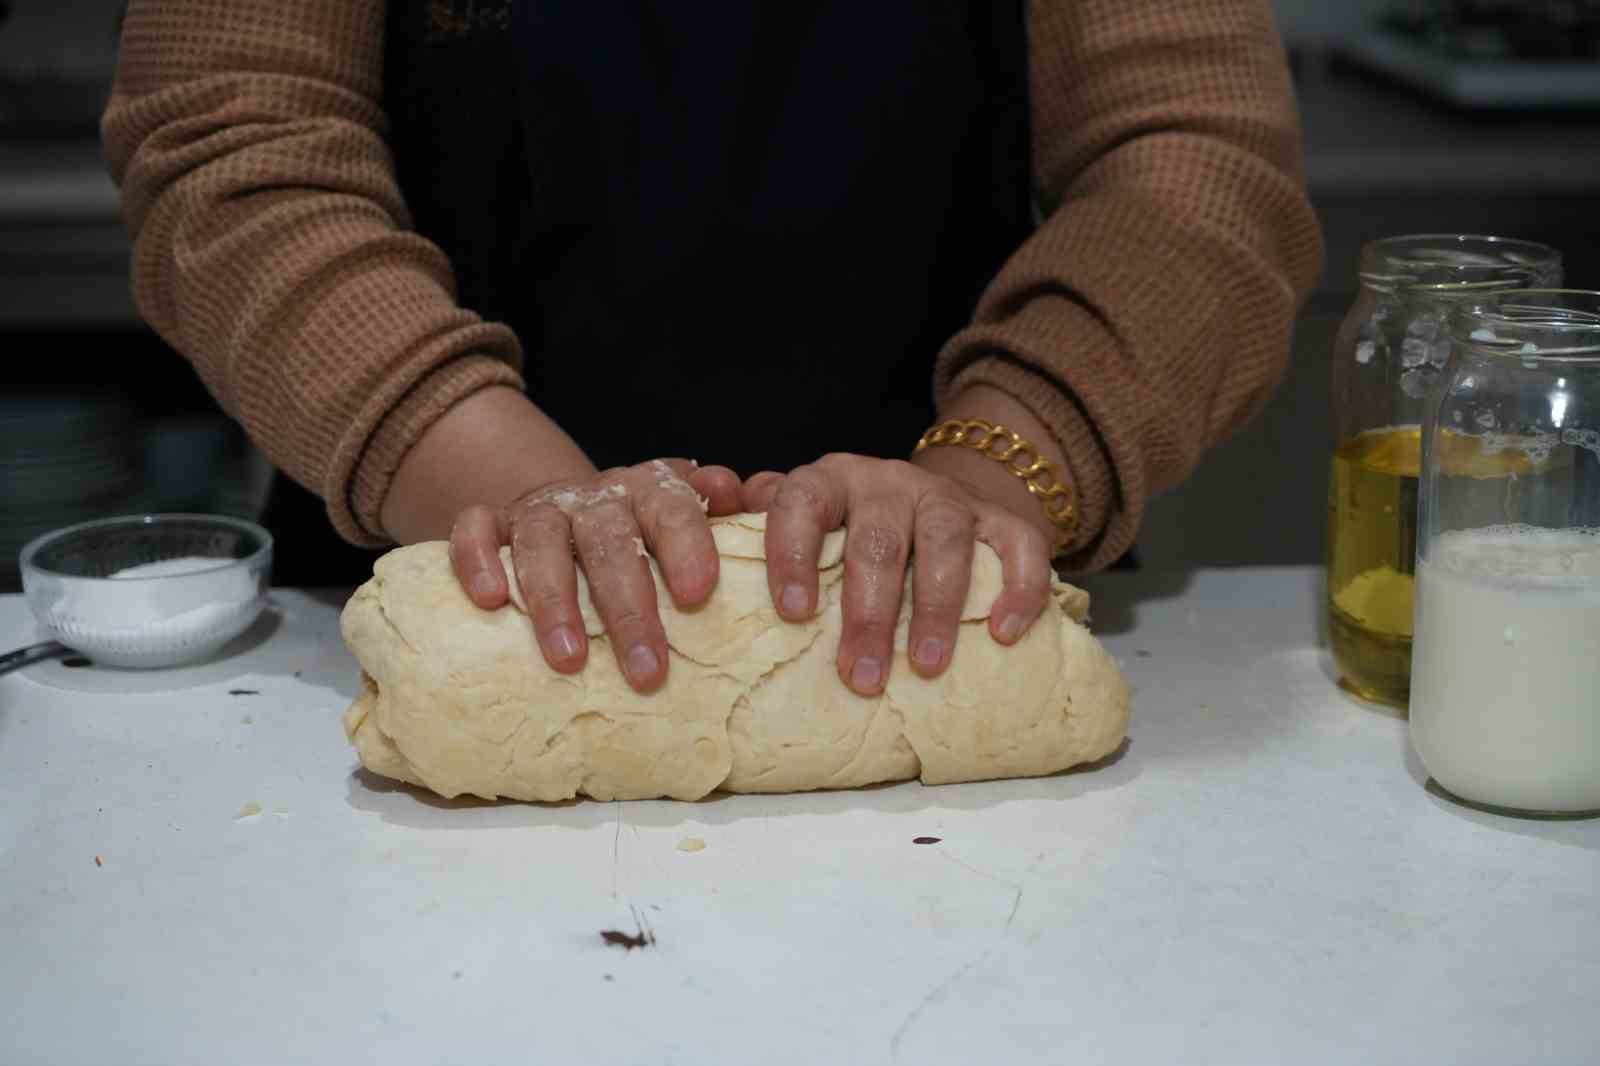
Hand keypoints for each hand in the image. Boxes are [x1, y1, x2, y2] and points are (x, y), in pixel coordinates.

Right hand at [449, 459, 742, 690]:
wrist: (574, 510)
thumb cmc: (645, 536)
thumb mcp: (688, 523)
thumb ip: (723, 515)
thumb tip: (741, 493)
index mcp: (651, 492)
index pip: (672, 507)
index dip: (685, 544)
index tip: (697, 594)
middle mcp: (596, 495)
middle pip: (610, 540)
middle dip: (629, 607)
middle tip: (647, 670)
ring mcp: (541, 507)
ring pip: (542, 541)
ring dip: (555, 601)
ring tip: (571, 660)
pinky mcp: (492, 521)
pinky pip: (474, 528)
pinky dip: (478, 558)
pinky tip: (491, 600)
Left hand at [741, 453, 1052, 696]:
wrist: (929, 505)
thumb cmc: (846, 534)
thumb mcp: (800, 525)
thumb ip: (755, 528)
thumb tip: (712, 535)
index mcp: (828, 482)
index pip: (801, 502)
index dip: (795, 553)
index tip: (793, 614)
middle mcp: (886, 482)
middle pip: (877, 539)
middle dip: (868, 612)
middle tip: (860, 677)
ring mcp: (946, 498)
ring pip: (944, 538)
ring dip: (935, 605)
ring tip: (925, 667)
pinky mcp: (1002, 519)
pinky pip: (1019, 544)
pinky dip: (1017, 586)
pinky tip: (1003, 632)